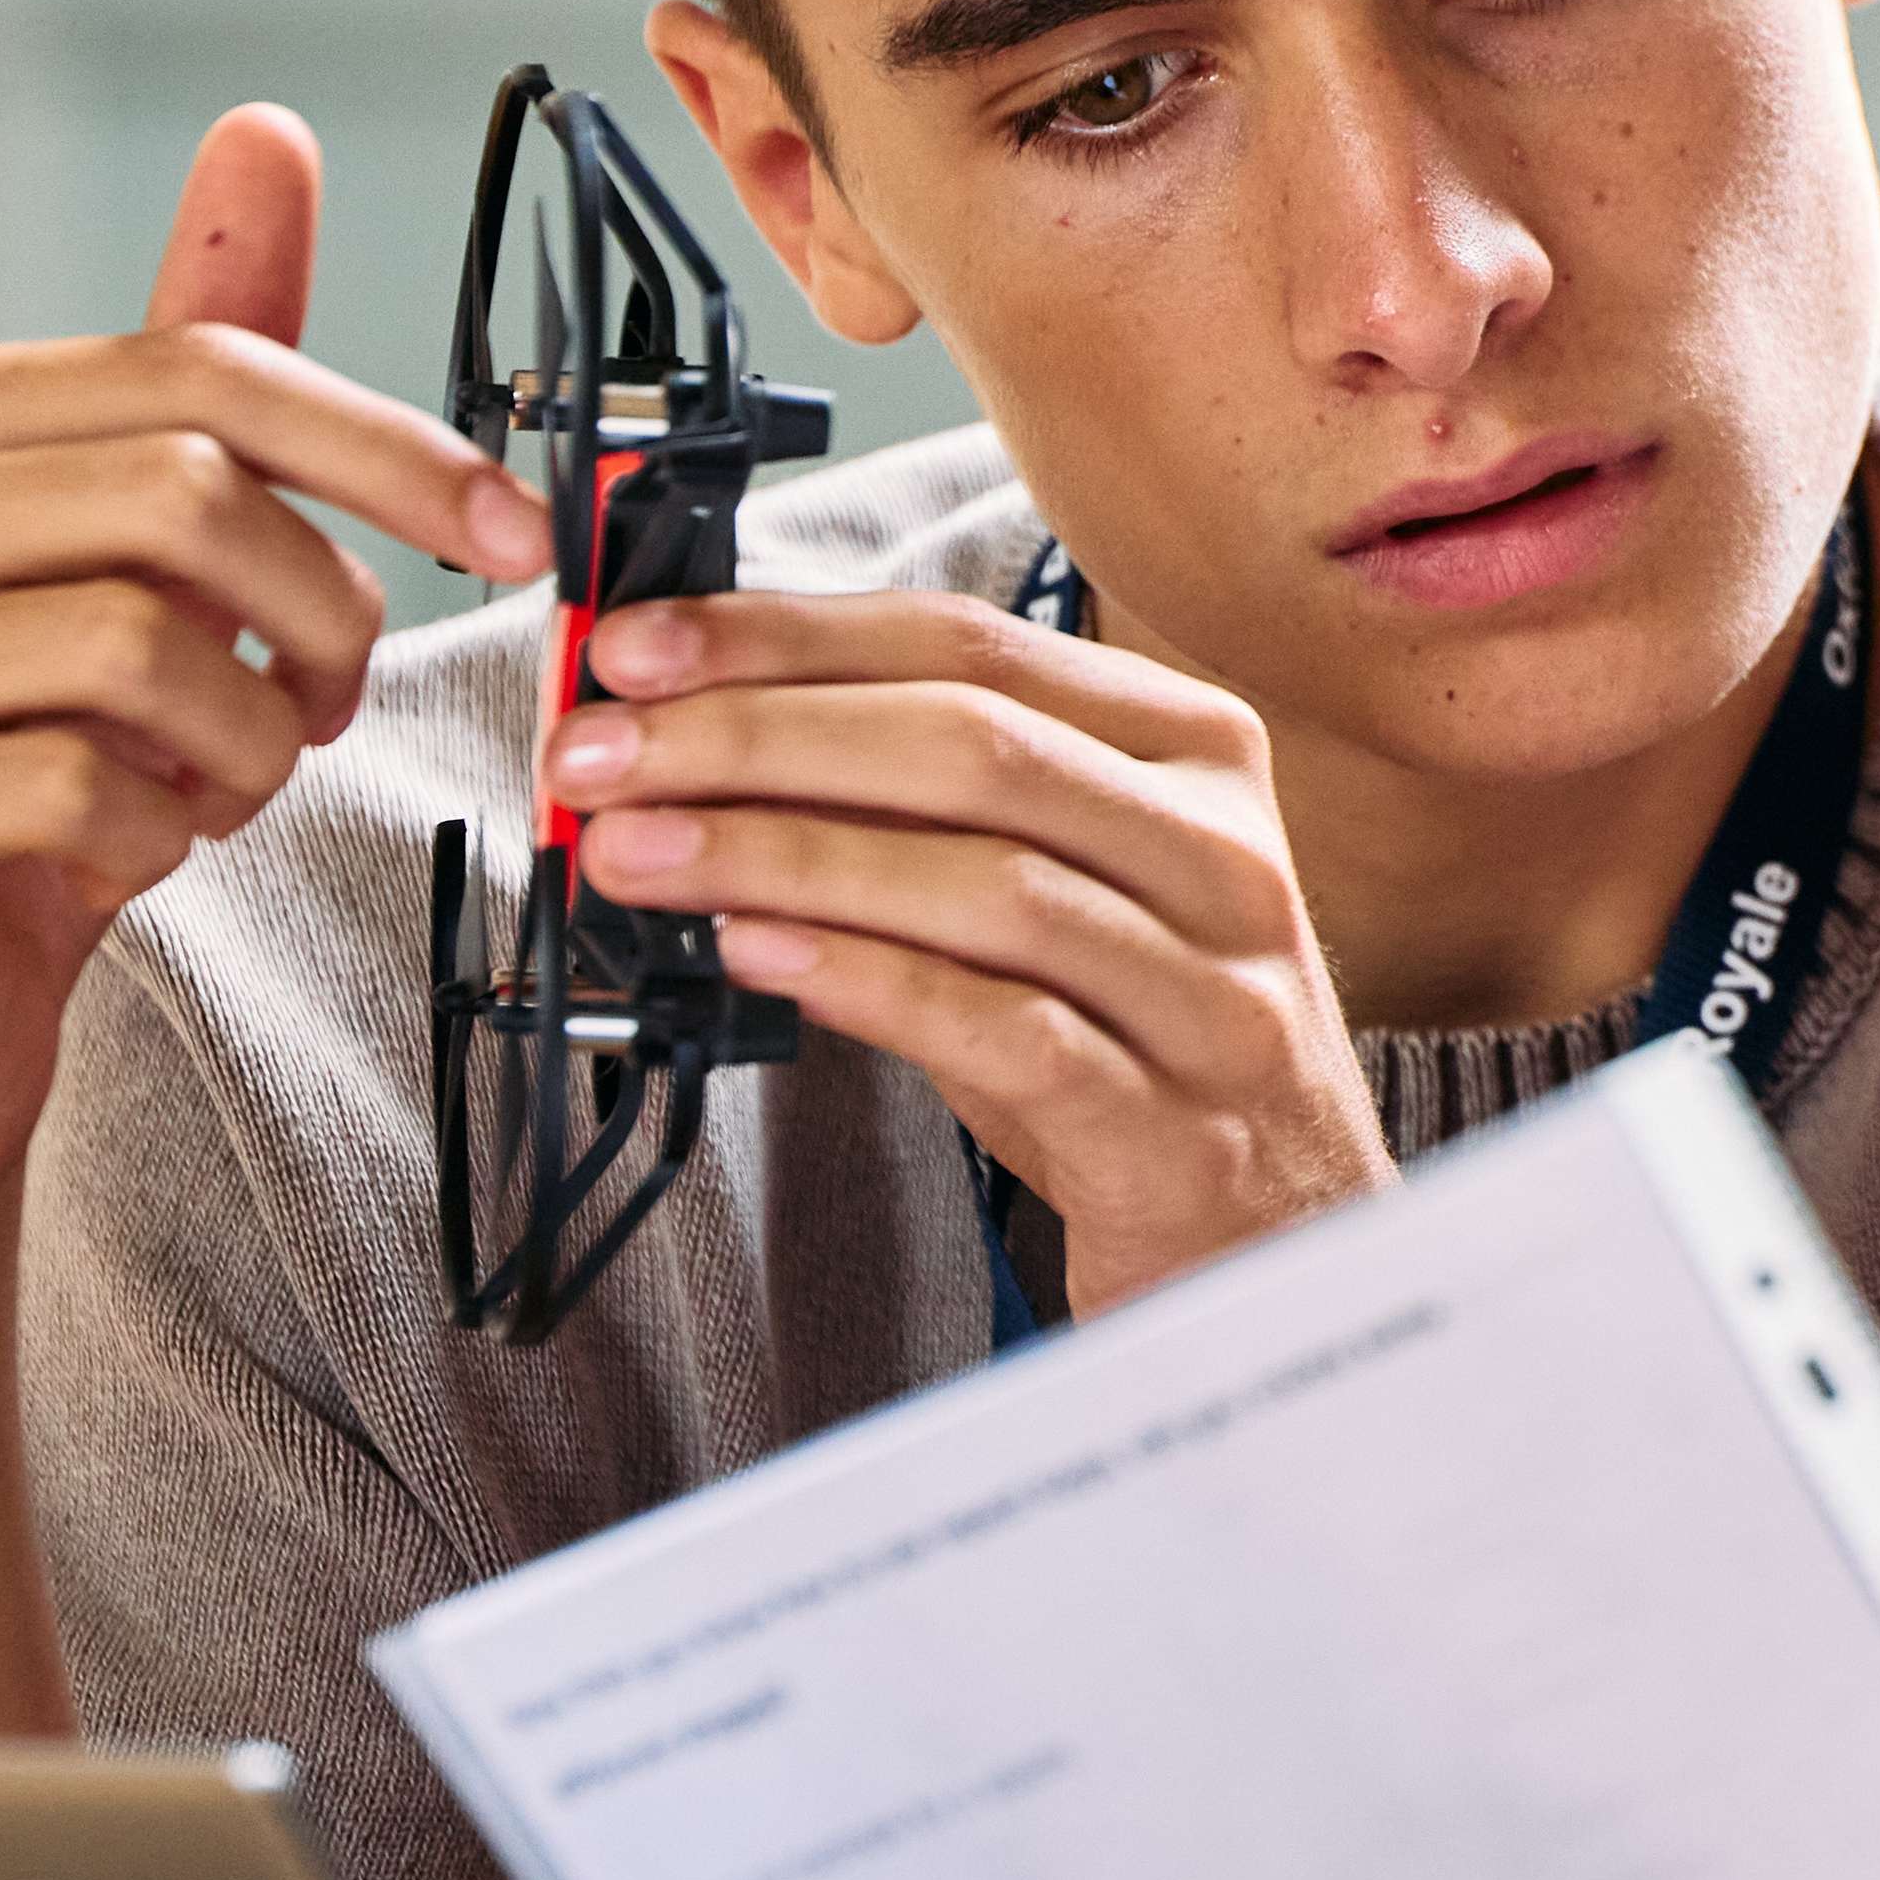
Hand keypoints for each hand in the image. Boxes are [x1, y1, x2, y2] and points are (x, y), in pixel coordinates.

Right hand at [0, 109, 549, 1246]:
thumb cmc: (43, 752)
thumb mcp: (141, 549)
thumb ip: (198, 358)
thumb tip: (262, 137)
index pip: (196, 372)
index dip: (387, 449)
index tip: (512, 532)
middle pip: (182, 492)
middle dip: (323, 610)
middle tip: (332, 697)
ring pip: (141, 646)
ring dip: (249, 739)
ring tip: (229, 777)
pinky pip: (76, 788)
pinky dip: (162, 832)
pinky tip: (140, 845)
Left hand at [542, 590, 1395, 1316]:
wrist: (1280, 1245)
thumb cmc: (1132, 1050)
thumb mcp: (1050, 897)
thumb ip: (915, 811)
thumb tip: (690, 736)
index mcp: (1191, 753)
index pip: (969, 644)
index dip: (785, 635)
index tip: (632, 647)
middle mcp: (1221, 854)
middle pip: (970, 745)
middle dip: (755, 735)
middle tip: (598, 754)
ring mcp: (1214, 993)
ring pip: (985, 882)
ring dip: (780, 855)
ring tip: (635, 856)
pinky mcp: (1177, 1127)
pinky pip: (1005, 1031)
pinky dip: (864, 982)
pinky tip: (751, 959)